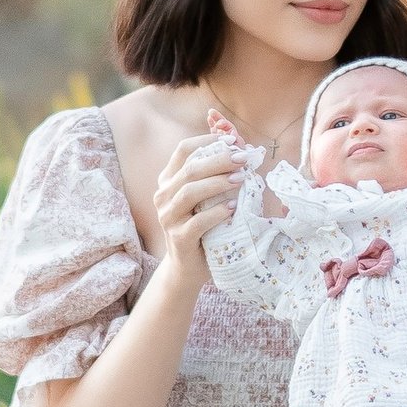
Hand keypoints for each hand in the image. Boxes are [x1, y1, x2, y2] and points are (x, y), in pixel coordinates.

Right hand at [151, 131, 250, 279]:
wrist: (188, 265)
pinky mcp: (178, 238)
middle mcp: (162, 196)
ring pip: (190, 192)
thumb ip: (214, 172)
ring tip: (241, 179)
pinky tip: (233, 207)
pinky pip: (198, 222)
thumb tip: (237, 141)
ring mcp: (168, 217)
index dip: (207, 141)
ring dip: (218, 183)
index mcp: (168, 180)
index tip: (232, 140)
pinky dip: (217, 212)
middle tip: (243, 158)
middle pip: (190, 169)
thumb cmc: (201, 225)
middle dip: (219, 160)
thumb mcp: (204, 196)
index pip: (183, 150)